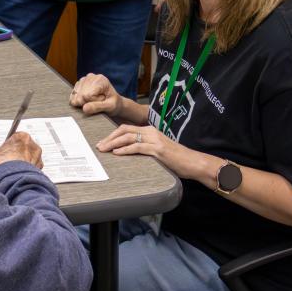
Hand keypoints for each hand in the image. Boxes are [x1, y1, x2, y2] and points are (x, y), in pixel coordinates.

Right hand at [0, 132, 43, 170]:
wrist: (12, 177)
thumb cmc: (4, 163)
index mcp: (23, 136)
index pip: (16, 138)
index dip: (10, 146)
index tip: (6, 150)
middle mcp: (33, 145)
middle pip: (24, 148)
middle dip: (17, 155)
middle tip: (9, 161)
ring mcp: (38, 157)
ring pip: (29, 159)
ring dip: (23, 163)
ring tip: (12, 169)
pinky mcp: (39, 167)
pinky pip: (32, 168)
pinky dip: (26, 171)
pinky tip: (18, 174)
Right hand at [69, 73, 121, 116]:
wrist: (113, 102)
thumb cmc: (114, 104)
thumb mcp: (110, 107)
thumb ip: (97, 107)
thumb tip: (84, 108)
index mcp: (101, 80)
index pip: (88, 95)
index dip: (93, 102)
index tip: (102, 101)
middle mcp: (91, 77)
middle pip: (81, 95)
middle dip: (88, 102)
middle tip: (98, 101)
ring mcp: (84, 80)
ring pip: (76, 96)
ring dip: (83, 102)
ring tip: (93, 100)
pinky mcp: (78, 85)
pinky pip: (73, 96)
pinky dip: (78, 101)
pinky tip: (86, 100)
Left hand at [96, 124, 211, 181]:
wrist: (192, 162)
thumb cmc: (176, 158)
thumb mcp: (158, 149)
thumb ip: (146, 147)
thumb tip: (130, 151)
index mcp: (150, 130)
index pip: (127, 128)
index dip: (113, 134)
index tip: (104, 142)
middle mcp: (151, 132)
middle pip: (124, 130)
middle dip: (109, 138)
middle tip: (99, 146)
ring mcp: (154, 140)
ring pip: (128, 137)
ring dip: (113, 143)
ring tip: (104, 149)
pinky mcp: (157, 149)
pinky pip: (138, 147)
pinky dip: (125, 149)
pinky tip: (117, 153)